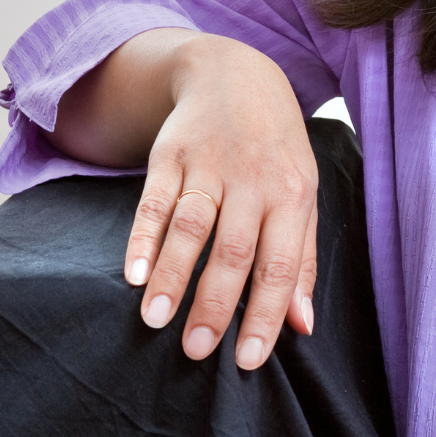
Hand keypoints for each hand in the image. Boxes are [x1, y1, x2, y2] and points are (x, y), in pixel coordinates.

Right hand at [121, 34, 318, 368]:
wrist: (237, 75)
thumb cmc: (275, 149)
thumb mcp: (302, 192)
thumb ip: (300, 258)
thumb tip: (302, 325)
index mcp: (292, 193)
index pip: (279, 263)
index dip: (264, 314)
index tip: (248, 361)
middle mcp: (253, 179)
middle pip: (233, 250)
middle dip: (214, 305)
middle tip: (195, 353)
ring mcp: (210, 164)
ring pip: (191, 227)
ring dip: (172, 276)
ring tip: (155, 322)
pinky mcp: (171, 154)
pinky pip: (154, 201)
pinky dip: (141, 238)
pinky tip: (133, 275)